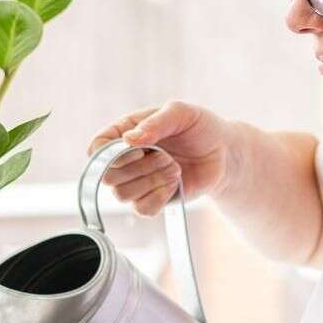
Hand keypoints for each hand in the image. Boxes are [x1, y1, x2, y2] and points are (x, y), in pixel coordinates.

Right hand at [86, 100, 236, 215]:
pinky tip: (175, 184)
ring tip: (174, 168)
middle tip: (166, 156)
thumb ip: (155, 123)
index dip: (111, 153)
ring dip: (152, 181)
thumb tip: (128, 140)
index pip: (97, 147)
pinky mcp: (151, 200)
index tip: (139, 148)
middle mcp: (126, 159)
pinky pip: (142, 209)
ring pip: (122, 195)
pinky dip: (160, 197)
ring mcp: (137, 182)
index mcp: (125, 132)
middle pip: (108, 176)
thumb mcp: (181, 113)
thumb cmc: (200, 127)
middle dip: (140, 167)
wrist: (224, 152)